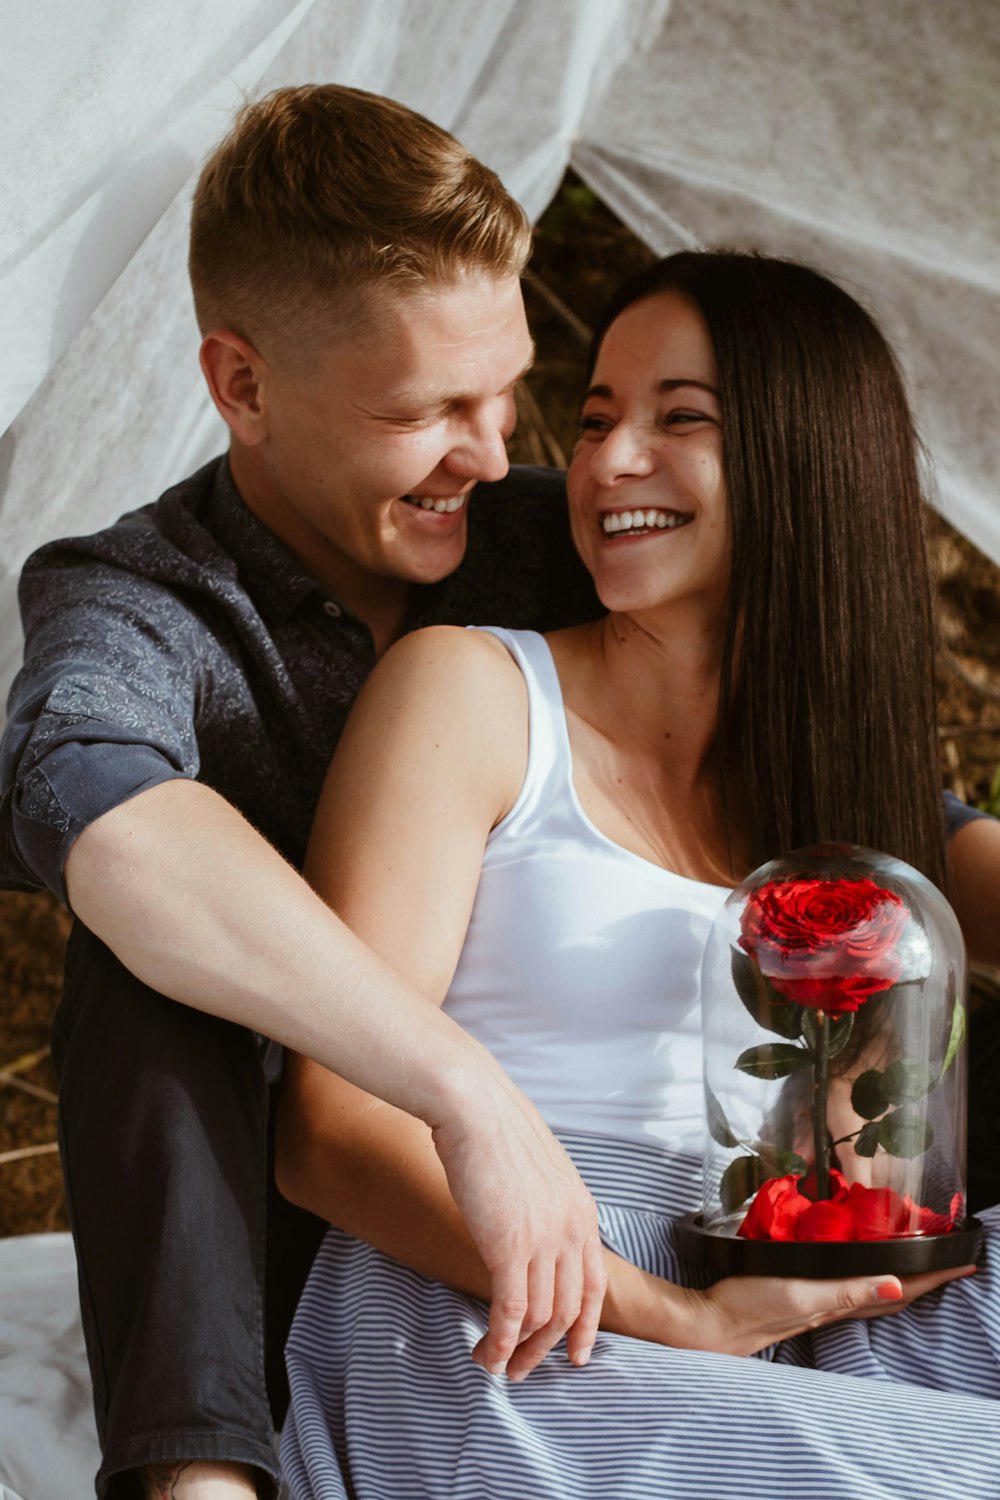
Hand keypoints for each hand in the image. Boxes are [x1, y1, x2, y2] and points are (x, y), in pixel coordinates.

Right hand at [430, 1067, 606, 1380]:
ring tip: (497, 1366)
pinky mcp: (509, 1246)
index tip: (576, 1355)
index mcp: (582, 1210)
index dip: (585, 1325)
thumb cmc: (495, 1125)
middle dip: (547, 1347)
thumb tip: (529, 1227)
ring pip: (540, 1317)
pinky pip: (510, 1311)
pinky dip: (500, 1341)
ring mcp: (543, 1239)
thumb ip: (544, 1204)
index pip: (595, 1284)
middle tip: (524, 1369)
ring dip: (518, 1350)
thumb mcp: (537, 1169)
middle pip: (568, 1309)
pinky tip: (486, 1354)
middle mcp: (571, 1229)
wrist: (474, 1105)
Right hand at [671, 1262, 977, 1355]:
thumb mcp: (802, 1293)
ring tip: (913, 1253)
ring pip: (871, 1286)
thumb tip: (899, 1287)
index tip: (965, 1262)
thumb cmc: (752, 1307)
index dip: (934, 1278)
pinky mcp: (799, 1292)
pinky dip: (862, 1270)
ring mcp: (818, 1299)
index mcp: (842, 1301)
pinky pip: (845, 1282)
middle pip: (895, 1290)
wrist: (711, 1324)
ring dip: (898, 1272)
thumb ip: (846, 1291)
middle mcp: (836, 1303)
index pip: (902, 1290)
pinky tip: (852, 1257)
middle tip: (948, 1254)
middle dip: (925, 1275)